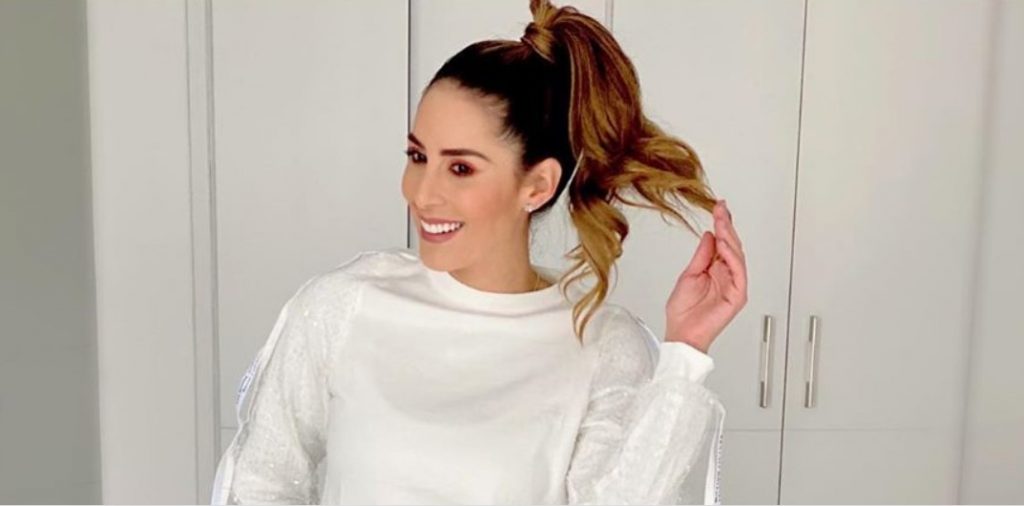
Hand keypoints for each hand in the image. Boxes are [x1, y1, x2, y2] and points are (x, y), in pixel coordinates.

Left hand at [664, 199, 747, 353]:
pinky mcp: (737, 295)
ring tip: (722, 223)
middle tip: (721, 209)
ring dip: (730, 238)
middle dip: (727, 226)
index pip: (723, 243)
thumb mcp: (689, 274)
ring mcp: (734, 285)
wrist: (681, 332)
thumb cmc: (683, 311)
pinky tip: (725, 245)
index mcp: (716, 269)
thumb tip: (709, 234)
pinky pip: (739, 273)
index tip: (719, 207)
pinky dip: (733, 257)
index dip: (722, 224)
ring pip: (737, 256)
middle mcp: (727, 275)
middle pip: (732, 246)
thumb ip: (702, 255)